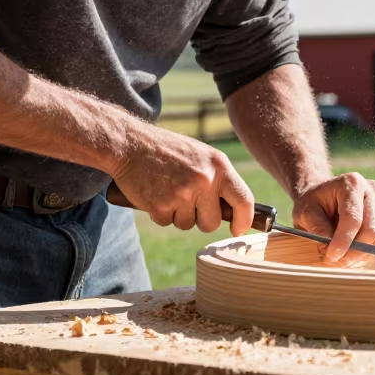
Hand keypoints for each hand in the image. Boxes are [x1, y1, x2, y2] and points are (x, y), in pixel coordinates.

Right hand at [107, 125, 254, 237]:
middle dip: (200, 219)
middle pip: (212, 222)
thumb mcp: (202, 155)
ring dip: (177, 214)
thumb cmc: (168, 150)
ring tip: (168, 190)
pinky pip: (166, 223)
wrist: (130, 143)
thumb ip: (219, 179)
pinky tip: (155, 193)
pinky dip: (160, 213)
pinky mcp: (161, 205)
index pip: (244, 200)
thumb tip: (234, 210)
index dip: (244, 220)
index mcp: (219, 166)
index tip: (238, 230)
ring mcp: (182, 194)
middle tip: (187, 201)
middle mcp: (204, 180)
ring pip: (187, 224)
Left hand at [291, 173, 374, 265]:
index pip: (353, 218)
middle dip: (354, 251)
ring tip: (344, 259)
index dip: (343, 241)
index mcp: (351, 184)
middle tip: (336, 262)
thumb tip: (328, 248)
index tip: (331, 256)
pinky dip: (372, 250)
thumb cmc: (313, 203)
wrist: (323, 196)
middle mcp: (371, 189)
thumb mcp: (305, 212)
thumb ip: (317, 227)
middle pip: (371, 229)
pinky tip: (354, 252)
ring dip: (364, 253)